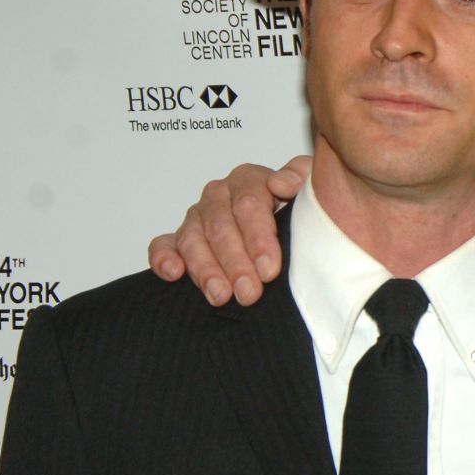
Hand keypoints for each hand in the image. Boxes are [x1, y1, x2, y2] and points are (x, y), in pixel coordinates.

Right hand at [147, 156, 310, 306]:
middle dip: (235, 263)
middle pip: (221, 227)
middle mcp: (220, 195)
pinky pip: (163, 245)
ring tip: (221, 296)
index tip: (270, 269)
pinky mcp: (178, 238)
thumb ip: (301, 178)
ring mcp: (197, 216)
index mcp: (249, 180)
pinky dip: (164, 258)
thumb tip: (281, 184)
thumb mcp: (311, 189)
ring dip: (205, 270)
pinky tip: (173, 274)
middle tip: (249, 293)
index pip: (250, 205)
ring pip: (193, 240)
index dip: (259, 238)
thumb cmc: (301, 209)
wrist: (290, 224)